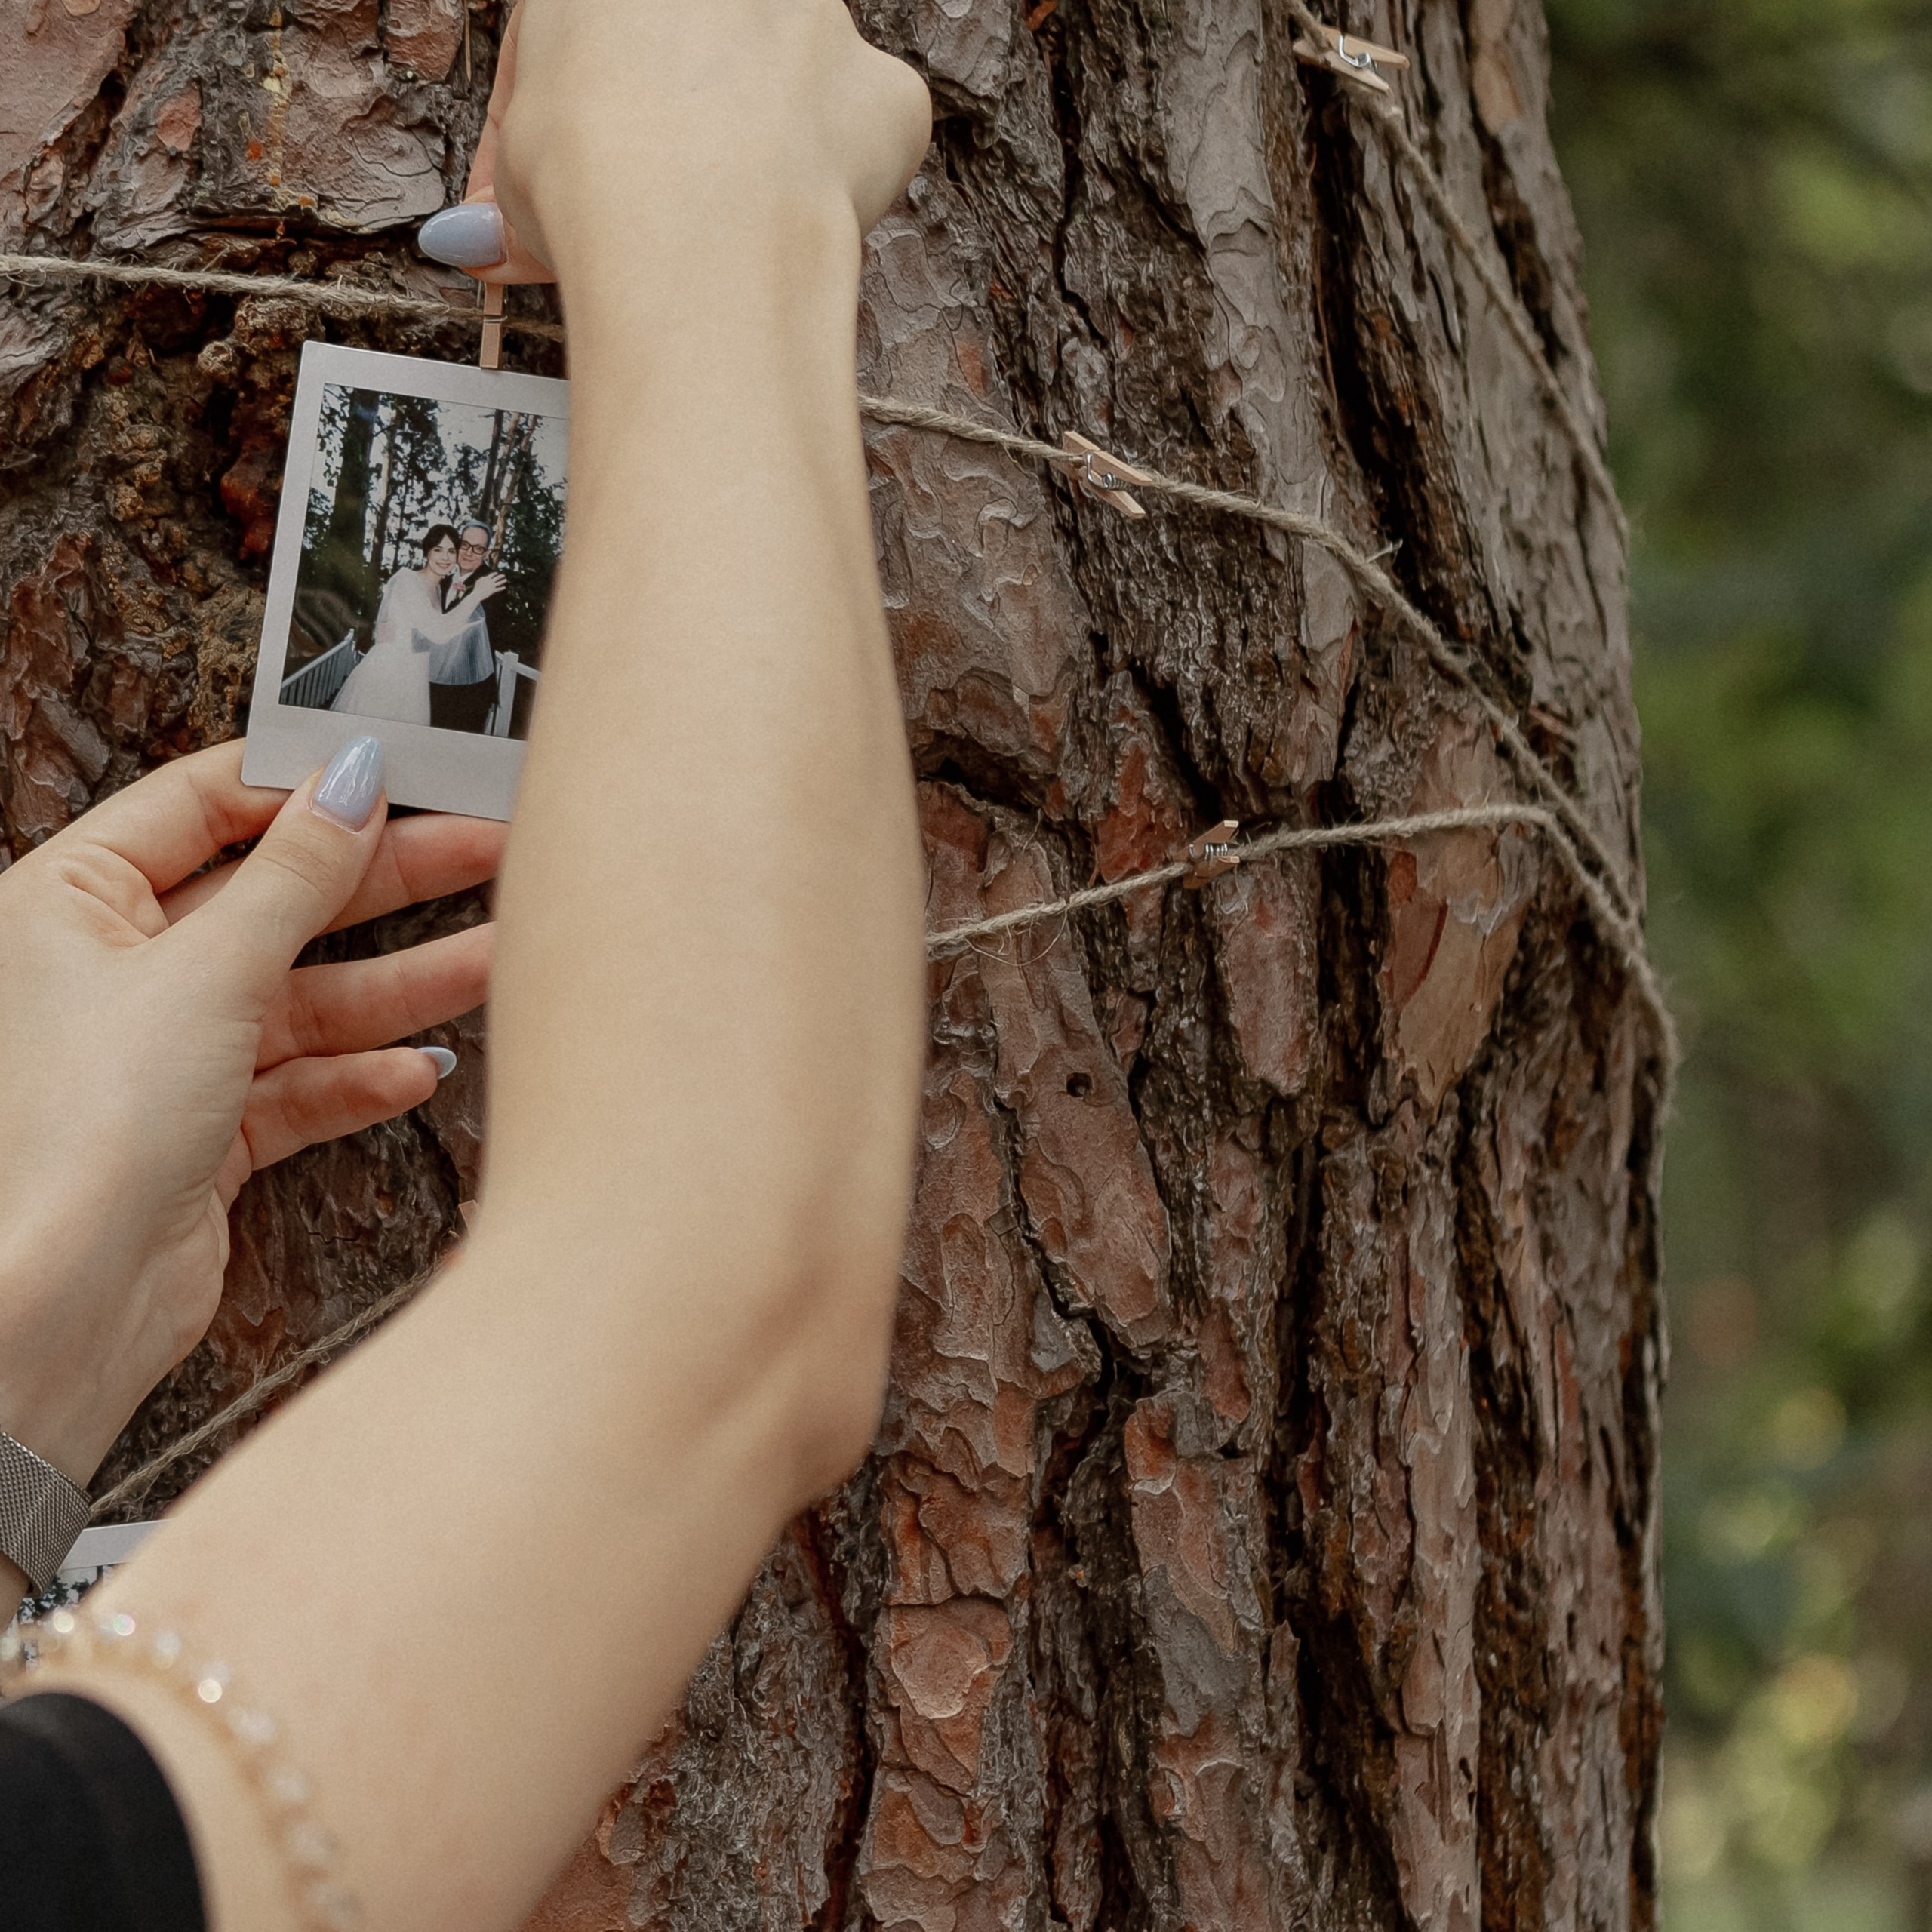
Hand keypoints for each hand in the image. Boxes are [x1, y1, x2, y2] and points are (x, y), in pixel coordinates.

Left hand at [0, 739, 502, 1487]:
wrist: (60, 1307)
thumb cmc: (76, 1131)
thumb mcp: (204, 969)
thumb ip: (294, 875)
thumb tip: (349, 783)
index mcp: (71, 902)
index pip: (203, 807)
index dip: (304, 790)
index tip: (397, 777)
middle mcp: (112, 972)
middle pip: (274, 902)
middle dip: (384, 883)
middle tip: (480, 851)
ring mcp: (164, 1054)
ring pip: (305, 998)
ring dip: (400, 986)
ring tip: (492, 958)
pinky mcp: (206, 1131)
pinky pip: (303, 1083)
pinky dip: (361, 1077)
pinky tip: (417, 1070)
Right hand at [419, 0, 929, 287]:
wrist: (694, 234)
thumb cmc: (597, 184)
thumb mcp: (518, 176)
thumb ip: (514, 184)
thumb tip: (481, 240)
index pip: (589, 35)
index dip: (569, 123)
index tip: (562, 182)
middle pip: (702, 52)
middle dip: (674, 126)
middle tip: (642, 209)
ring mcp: (818, 22)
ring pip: (787, 82)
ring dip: (758, 144)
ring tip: (720, 230)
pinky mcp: (886, 95)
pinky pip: (863, 138)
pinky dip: (835, 184)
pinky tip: (792, 229)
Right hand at [468, 571, 507, 603]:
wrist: (478, 593)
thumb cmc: (477, 587)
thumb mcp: (478, 581)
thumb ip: (482, 578)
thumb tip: (484, 577)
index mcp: (487, 578)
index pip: (492, 575)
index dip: (494, 573)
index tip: (497, 573)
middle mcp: (490, 581)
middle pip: (497, 578)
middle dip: (500, 576)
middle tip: (504, 575)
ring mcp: (492, 586)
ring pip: (499, 583)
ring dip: (502, 581)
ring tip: (506, 580)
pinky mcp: (493, 590)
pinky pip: (498, 589)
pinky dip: (501, 588)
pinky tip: (504, 587)